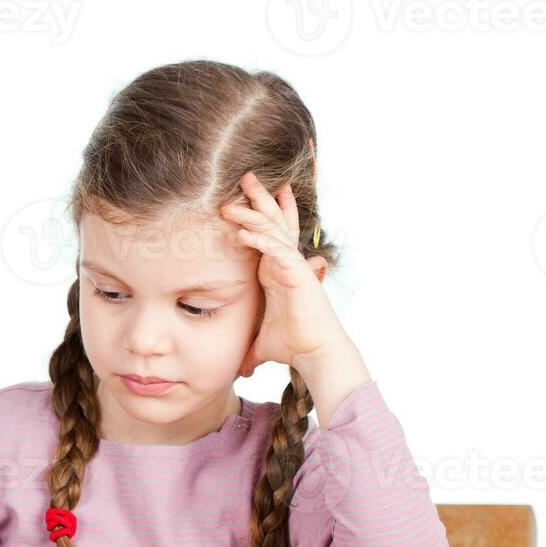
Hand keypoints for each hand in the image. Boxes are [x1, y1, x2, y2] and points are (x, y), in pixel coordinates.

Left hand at [220, 172, 349, 376]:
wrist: (315, 354)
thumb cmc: (292, 345)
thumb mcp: (261, 342)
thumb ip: (249, 349)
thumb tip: (240, 369)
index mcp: (276, 270)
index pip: (269, 234)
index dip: (260, 214)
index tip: (243, 197)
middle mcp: (285, 263)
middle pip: (273, 223)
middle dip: (259, 199)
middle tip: (246, 177)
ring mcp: (293, 267)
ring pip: (272, 232)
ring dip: (252, 215)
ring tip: (230, 203)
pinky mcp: (298, 275)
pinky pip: (277, 251)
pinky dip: (260, 242)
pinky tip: (241, 235)